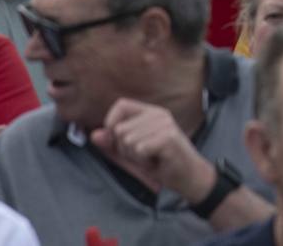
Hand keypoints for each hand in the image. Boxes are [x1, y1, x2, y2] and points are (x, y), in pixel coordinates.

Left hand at [90, 98, 215, 202]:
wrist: (188, 178)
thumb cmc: (160, 164)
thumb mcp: (131, 154)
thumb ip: (112, 144)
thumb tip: (94, 135)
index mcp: (150, 112)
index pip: (121, 104)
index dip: (111, 122)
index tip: (116, 140)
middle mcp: (158, 113)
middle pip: (120, 128)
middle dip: (125, 149)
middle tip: (145, 155)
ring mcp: (164, 124)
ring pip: (127, 140)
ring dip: (136, 157)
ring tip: (152, 158)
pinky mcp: (168, 137)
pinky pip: (139, 149)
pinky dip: (144, 161)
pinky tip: (158, 161)